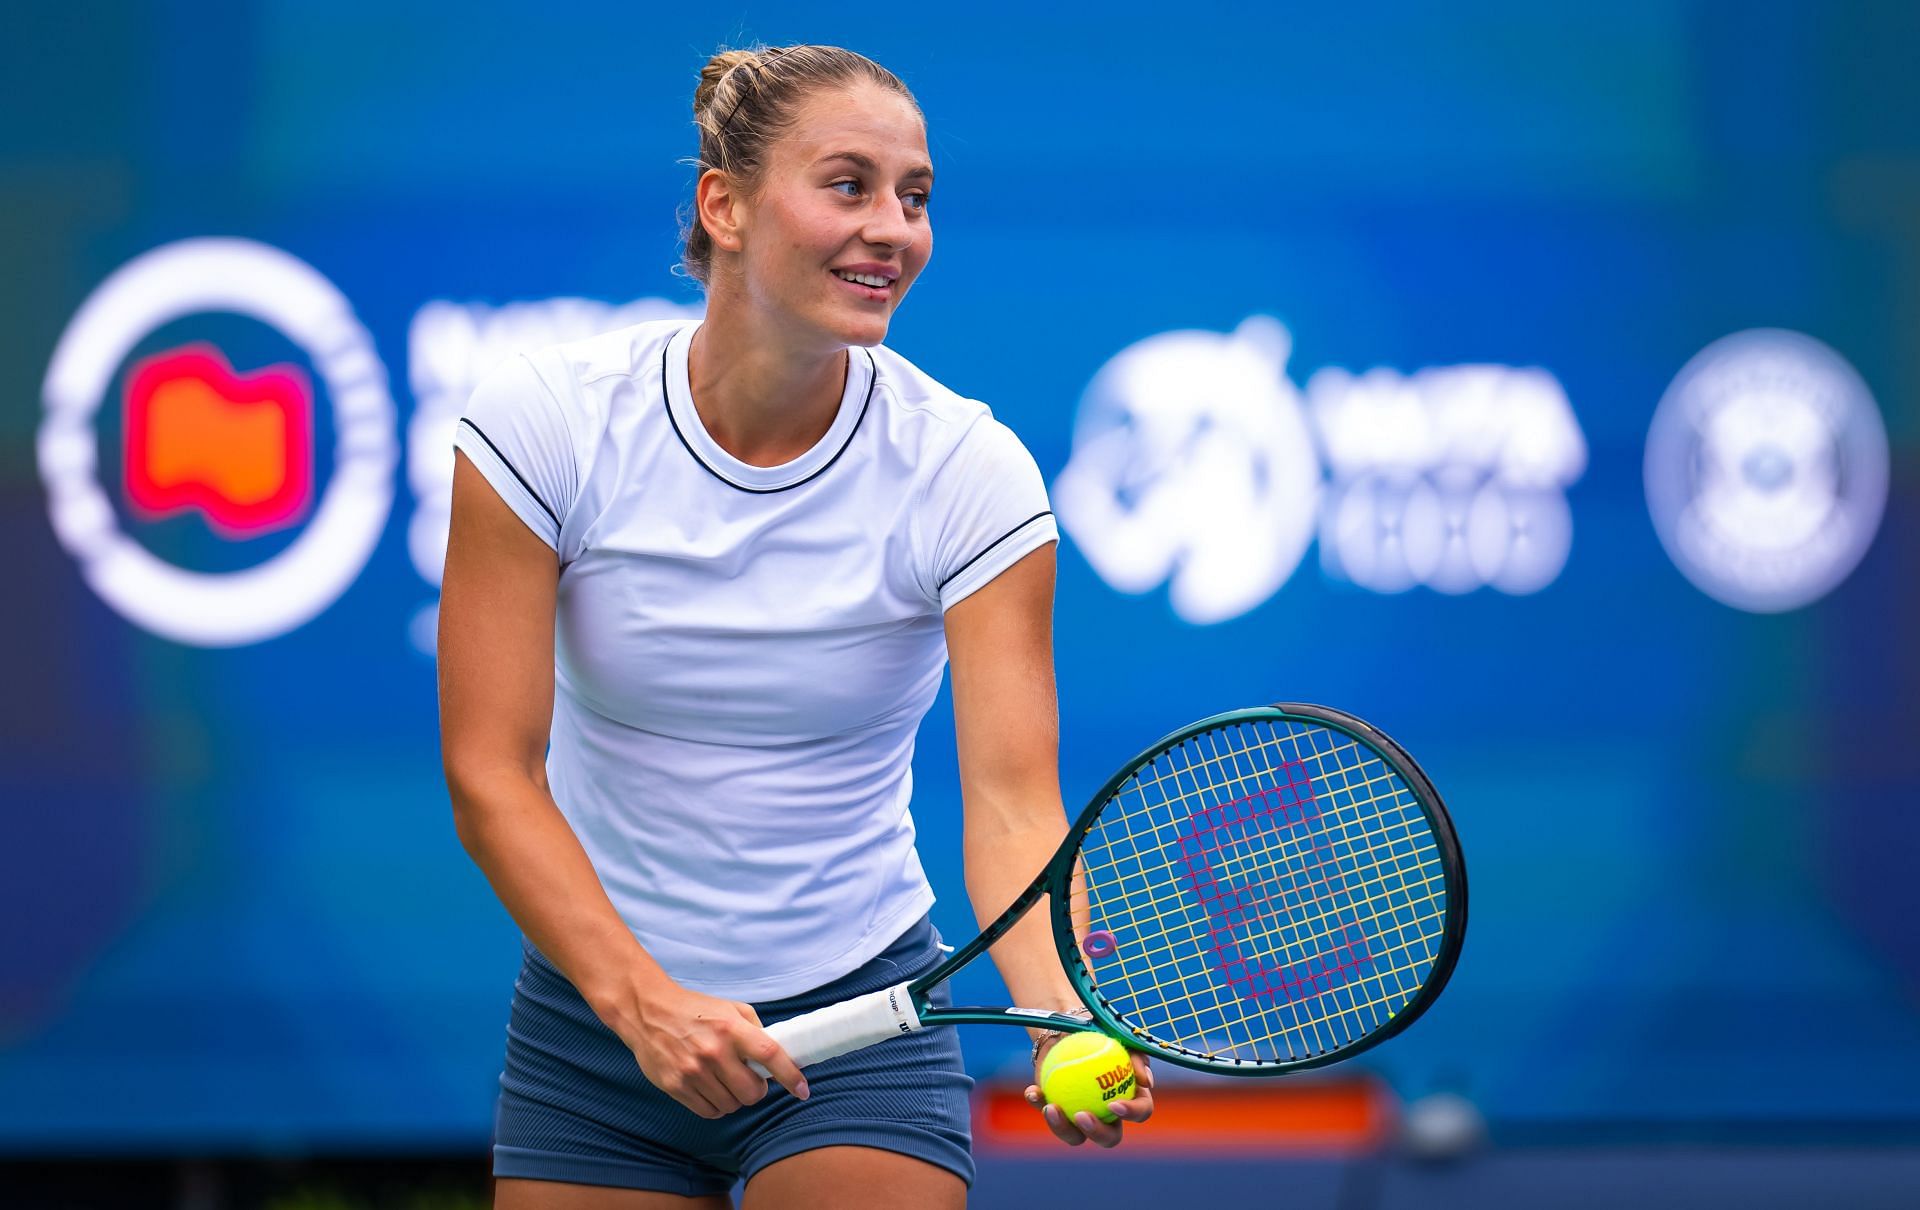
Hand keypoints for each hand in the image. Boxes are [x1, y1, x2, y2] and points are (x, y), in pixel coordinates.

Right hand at [613, 981, 808, 1118]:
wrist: (647, 1012)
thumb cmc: (694, 1009)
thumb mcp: (730, 1008)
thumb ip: (755, 1030)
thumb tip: (775, 1056)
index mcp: (731, 1028)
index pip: (770, 1055)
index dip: (791, 1075)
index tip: (803, 1090)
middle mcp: (713, 1051)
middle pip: (752, 1092)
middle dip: (756, 1091)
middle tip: (749, 1080)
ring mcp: (693, 1071)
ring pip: (731, 1106)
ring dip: (734, 1099)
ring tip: (724, 1081)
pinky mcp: (676, 1086)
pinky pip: (709, 1111)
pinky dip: (716, 1106)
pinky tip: (710, 1089)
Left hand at [1024, 1036, 1154, 1147]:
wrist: (1069, 1027)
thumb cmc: (1101, 1032)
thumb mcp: (1120, 1036)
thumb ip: (1136, 1056)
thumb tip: (1145, 1081)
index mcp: (1131, 1099)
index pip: (1140, 1112)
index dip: (1131, 1113)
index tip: (1114, 1103)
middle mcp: (1108, 1115)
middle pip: (1109, 1137)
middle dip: (1097, 1133)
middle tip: (1082, 1115)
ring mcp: (1081, 1118)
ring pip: (1074, 1135)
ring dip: (1061, 1127)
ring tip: (1051, 1108)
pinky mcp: (1057, 1112)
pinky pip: (1047, 1112)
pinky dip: (1039, 1102)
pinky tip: (1033, 1092)